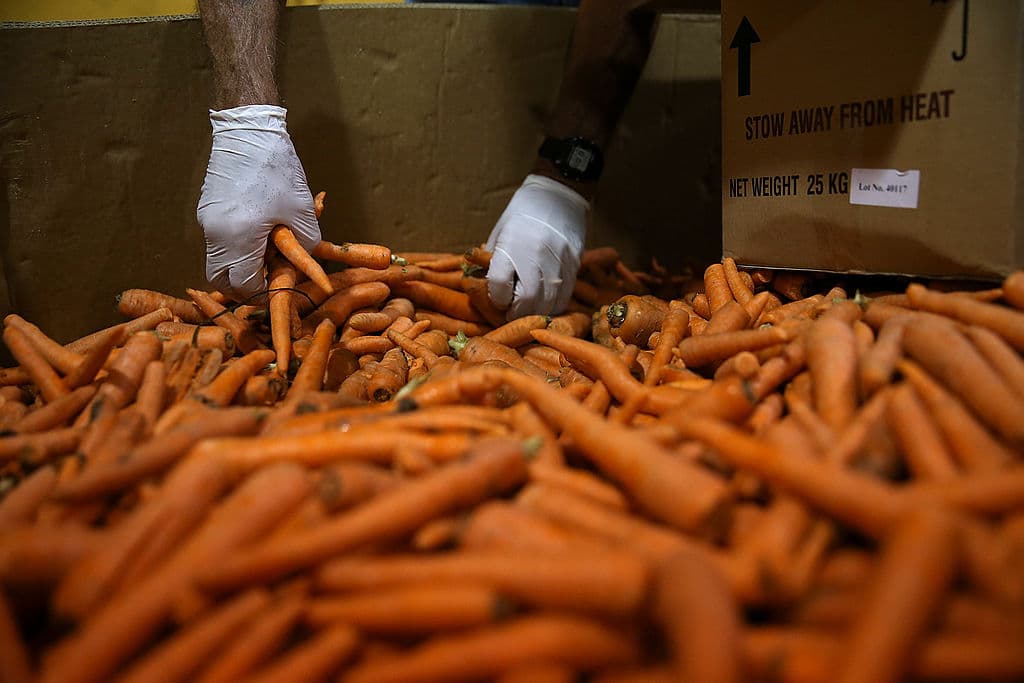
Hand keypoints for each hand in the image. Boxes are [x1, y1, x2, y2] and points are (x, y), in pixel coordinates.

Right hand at [197, 104, 319, 301]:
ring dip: (242, 265)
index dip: (265, 293)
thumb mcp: (301, 211)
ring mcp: (207, 220)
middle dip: (245, 286)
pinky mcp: (207, 208)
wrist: (248, 127)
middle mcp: (214, 234)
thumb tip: (302, 262)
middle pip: (222, 278)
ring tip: (269, 253)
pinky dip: (237, 245)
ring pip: (219, 260)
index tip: (283, 287)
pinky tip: (261, 231)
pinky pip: (219, 239)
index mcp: (236, 238)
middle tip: (270, 279)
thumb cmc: (277, 169)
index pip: (245, 286)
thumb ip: (306, 244)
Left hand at [485, 174, 588, 317]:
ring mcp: (558, 260)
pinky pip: (565, 294)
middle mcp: (535, 253)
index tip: (498, 299)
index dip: (496, 298)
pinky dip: (554, 305)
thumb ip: (495, 260)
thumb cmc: (522, 213)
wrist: (558, 194)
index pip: (500, 284)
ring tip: (528, 311)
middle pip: (527, 299)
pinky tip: (545, 303)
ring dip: (536, 312)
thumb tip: (489, 288)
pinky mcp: (574, 263)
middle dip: (517, 313)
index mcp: (512, 244)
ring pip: (549, 301)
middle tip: (512, 313)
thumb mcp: (500, 232)